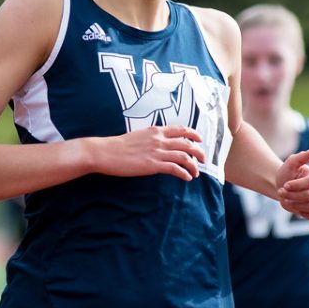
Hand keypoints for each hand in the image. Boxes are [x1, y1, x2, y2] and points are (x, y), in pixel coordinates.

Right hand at [91, 125, 205, 181]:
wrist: (106, 152)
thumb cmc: (118, 146)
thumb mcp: (138, 136)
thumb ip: (150, 138)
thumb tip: (158, 144)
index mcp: (155, 130)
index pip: (181, 129)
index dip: (193, 134)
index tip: (199, 139)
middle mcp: (159, 140)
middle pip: (187, 143)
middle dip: (198, 151)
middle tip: (203, 159)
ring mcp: (157, 152)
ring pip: (184, 157)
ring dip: (193, 165)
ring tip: (196, 173)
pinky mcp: (153, 165)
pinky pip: (175, 169)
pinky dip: (184, 173)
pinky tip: (187, 178)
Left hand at [276, 149, 308, 221]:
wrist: (283, 188)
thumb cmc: (287, 174)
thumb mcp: (290, 164)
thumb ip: (299, 158)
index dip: (295, 185)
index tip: (284, 185)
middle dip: (291, 195)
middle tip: (281, 192)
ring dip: (294, 205)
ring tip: (285, 200)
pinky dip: (301, 213)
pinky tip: (294, 206)